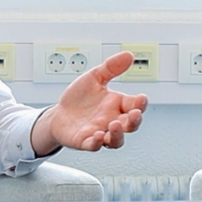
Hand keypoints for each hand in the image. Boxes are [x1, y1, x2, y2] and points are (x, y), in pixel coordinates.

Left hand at [30, 51, 147, 155]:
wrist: (59, 113)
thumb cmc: (79, 98)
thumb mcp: (94, 78)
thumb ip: (111, 67)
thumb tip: (128, 55)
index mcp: (117, 105)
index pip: (135, 105)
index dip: (141, 103)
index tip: (142, 98)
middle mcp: (111, 120)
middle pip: (130, 125)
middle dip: (134, 121)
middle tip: (134, 114)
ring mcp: (99, 132)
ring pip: (116, 141)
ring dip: (118, 135)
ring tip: (115, 125)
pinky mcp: (84, 141)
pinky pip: (94, 146)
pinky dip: (97, 143)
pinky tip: (97, 135)